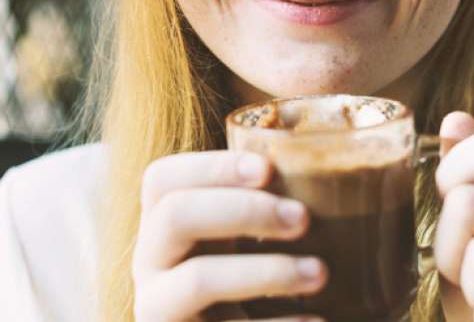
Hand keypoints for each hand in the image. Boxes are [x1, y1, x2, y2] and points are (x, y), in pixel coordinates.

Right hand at [132, 151, 326, 321]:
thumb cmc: (247, 280)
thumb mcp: (242, 241)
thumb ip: (263, 208)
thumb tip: (323, 175)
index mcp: (163, 225)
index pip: (163, 178)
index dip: (212, 167)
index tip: (267, 169)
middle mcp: (150, 262)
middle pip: (175, 215)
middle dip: (244, 209)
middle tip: (303, 218)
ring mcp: (159, 307)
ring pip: (198, 278)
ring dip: (266, 271)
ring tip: (319, 273)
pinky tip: (316, 320)